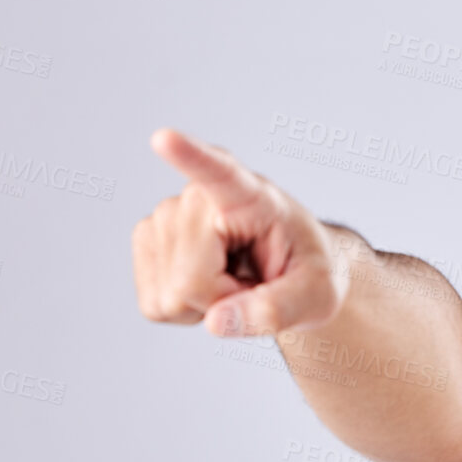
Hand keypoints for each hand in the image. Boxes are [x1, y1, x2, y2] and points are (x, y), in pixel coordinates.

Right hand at [134, 128, 348, 337]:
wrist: (289, 269)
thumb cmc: (307, 272)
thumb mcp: (316, 296)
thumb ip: (277, 310)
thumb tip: (216, 322)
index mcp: (250, 195)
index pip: (217, 173)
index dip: (189, 158)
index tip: (163, 139)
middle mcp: (197, 197)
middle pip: (191, 280)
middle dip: (223, 300)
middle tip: (253, 283)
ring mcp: (164, 215)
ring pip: (170, 297)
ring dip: (204, 305)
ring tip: (233, 279)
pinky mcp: (145, 240)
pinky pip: (155, 305)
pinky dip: (183, 310)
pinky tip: (207, 286)